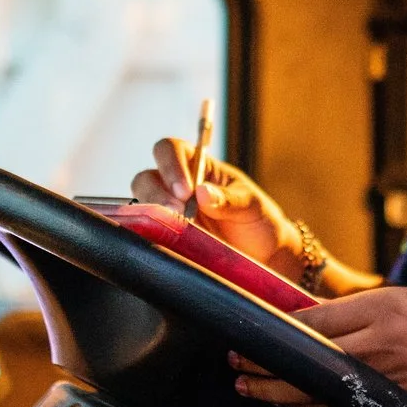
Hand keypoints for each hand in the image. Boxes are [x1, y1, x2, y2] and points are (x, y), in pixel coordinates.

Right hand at [131, 139, 306, 280]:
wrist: (264, 257)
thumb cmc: (258, 222)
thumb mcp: (252, 206)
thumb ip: (229, 199)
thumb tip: (203, 193)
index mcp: (199, 166)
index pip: (171, 150)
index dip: (171, 165)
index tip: (185, 191)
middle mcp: (177, 186)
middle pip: (147, 177)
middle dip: (158, 193)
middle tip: (178, 212)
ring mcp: (169, 213)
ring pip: (142, 204)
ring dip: (153, 214)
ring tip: (175, 228)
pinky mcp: (166, 237)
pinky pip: (147, 232)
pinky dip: (151, 234)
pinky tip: (166, 241)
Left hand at [232, 286, 406, 406]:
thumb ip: (374, 311)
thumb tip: (331, 319)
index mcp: (383, 306)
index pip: (315, 317)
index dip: (279, 325)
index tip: (254, 327)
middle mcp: (376, 340)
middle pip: (305, 353)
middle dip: (264, 362)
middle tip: (235, 363)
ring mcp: (381, 376)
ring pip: (314, 386)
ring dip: (277, 390)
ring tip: (249, 388)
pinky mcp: (389, 404)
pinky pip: (338, 405)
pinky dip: (309, 405)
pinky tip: (291, 405)